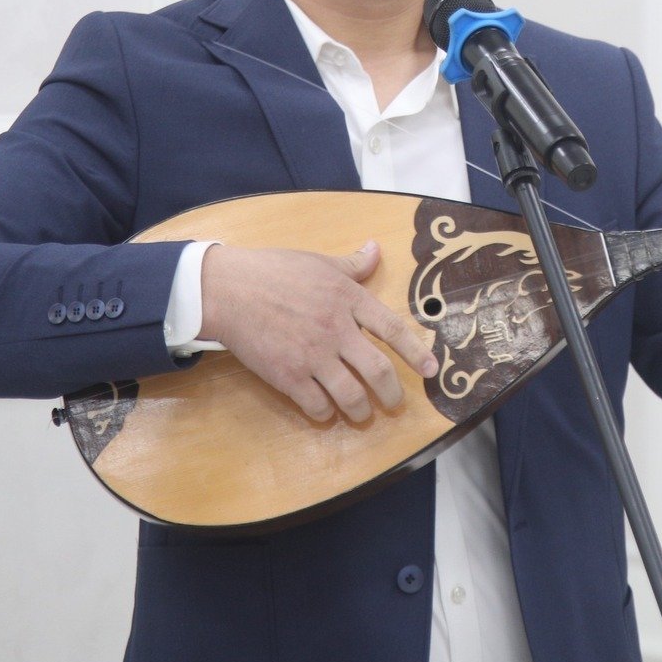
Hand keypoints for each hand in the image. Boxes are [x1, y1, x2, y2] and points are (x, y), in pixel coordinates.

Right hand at [198, 241, 438, 423]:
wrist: (229, 290)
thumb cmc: (274, 271)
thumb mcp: (319, 262)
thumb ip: (353, 263)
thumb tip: (376, 248)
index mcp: (349, 299)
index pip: (393, 329)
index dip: (417, 352)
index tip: (432, 370)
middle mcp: (337, 330)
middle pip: (378, 371)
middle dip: (393, 394)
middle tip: (395, 402)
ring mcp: (313, 356)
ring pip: (351, 396)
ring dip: (361, 411)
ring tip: (362, 414)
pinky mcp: (288, 376)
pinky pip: (317, 405)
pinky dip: (325, 413)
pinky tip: (325, 410)